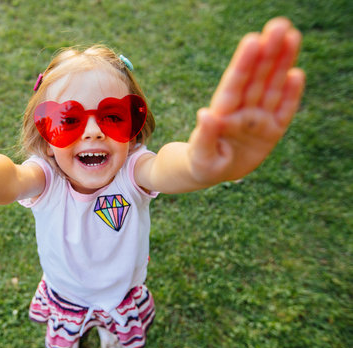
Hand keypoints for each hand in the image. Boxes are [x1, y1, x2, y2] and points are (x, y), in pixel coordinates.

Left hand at [187, 17, 304, 183]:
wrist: (212, 172)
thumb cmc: (201, 162)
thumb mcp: (201, 155)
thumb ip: (204, 136)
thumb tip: (205, 114)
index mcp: (222, 112)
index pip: (234, 84)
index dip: (243, 63)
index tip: (252, 41)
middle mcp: (242, 110)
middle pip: (257, 77)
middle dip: (268, 52)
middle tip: (279, 25)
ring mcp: (258, 118)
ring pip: (272, 86)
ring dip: (282, 63)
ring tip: (292, 37)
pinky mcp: (272, 130)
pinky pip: (284, 110)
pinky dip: (291, 94)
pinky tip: (296, 74)